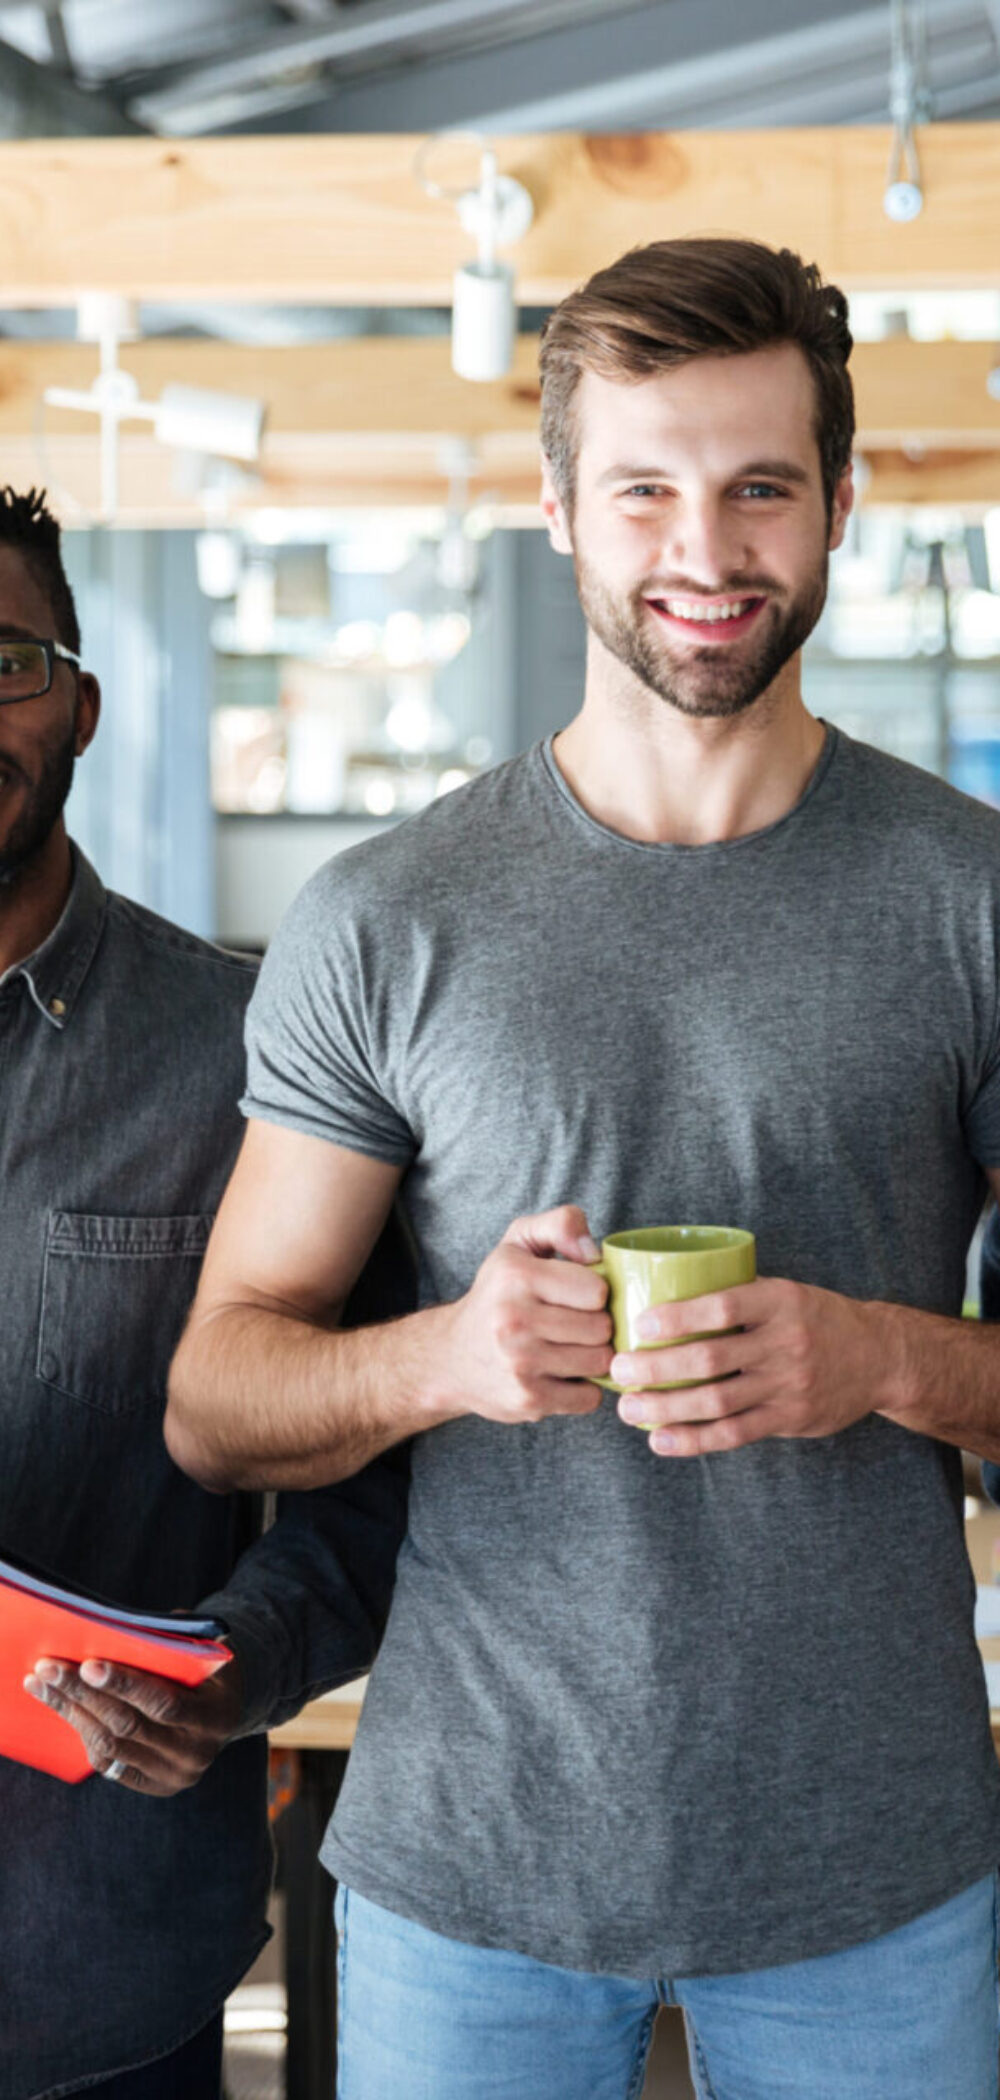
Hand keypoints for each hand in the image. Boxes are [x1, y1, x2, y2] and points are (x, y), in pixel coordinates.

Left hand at [23, 1654, 244, 1795]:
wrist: (225, 1709)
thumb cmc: (206, 1667)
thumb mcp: (203, 1648)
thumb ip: (173, 1642)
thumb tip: (119, 1629)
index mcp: (215, 1715)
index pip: (164, 1704)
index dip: (125, 1685)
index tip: (88, 1665)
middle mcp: (196, 1752)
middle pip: (128, 1725)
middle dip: (84, 1694)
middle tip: (49, 1668)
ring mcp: (174, 1774)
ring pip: (111, 1745)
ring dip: (72, 1712)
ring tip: (43, 1684)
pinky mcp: (154, 1785)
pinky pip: (109, 1763)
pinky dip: (83, 1732)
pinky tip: (64, 1706)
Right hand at [436, 1204, 612, 1425]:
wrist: (451, 1358)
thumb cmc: (496, 1296)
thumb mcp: (519, 1244)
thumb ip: (561, 1225)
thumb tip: (594, 1251)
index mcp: (515, 1276)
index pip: (596, 1290)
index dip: (595, 1292)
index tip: (577, 1296)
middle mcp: (513, 1320)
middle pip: (602, 1328)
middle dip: (596, 1326)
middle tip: (574, 1325)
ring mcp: (520, 1364)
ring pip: (600, 1362)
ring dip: (593, 1357)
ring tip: (570, 1348)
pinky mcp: (528, 1400)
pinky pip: (590, 1397)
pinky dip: (583, 1388)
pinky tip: (563, 1374)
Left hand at [611, 1277, 892, 1456]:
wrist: (880, 1357)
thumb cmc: (816, 1318)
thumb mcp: (785, 1293)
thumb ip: (738, 1297)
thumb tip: (663, 1295)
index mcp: (779, 1302)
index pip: (724, 1306)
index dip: (678, 1316)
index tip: (639, 1324)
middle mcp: (785, 1342)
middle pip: (710, 1358)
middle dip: (656, 1367)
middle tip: (618, 1370)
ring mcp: (788, 1384)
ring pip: (717, 1401)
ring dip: (665, 1407)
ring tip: (629, 1409)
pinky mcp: (790, 1418)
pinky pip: (735, 1433)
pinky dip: (695, 1439)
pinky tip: (662, 1440)